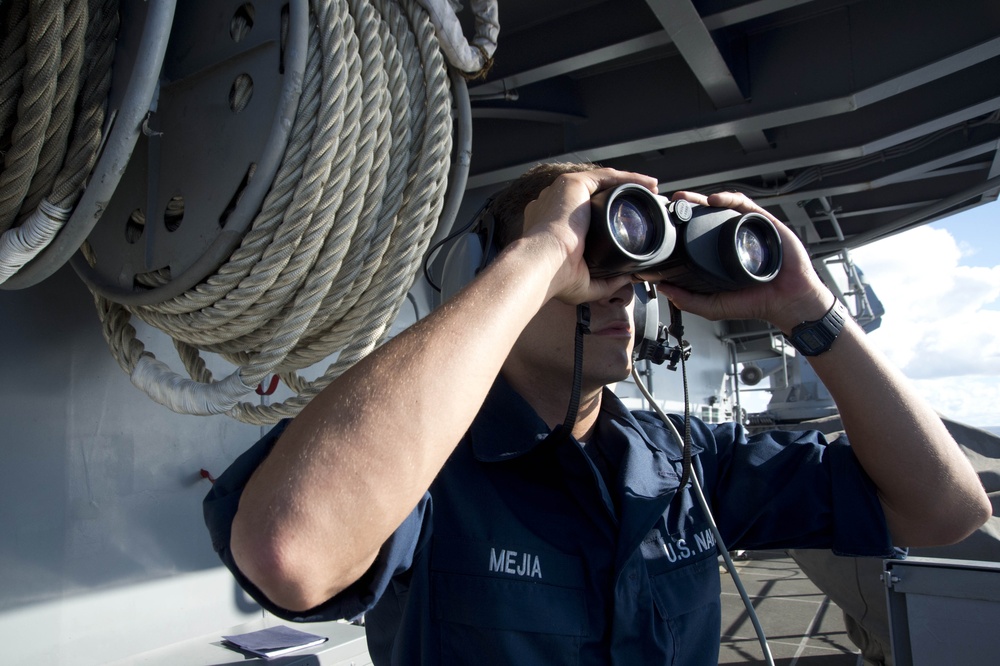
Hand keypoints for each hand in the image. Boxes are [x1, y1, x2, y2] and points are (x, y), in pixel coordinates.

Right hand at [518, 167, 657, 304]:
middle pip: (593, 195)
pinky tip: (648, 184)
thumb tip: (627, 279)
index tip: (624, 221)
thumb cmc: (556, 277)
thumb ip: (606, 282)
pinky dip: (629, 178)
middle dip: (620, 196)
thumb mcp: (585, 284)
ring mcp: (562, 192)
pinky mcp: (572, 183)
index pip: (581, 213)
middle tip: (644, 203)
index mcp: (551, 225)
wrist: (544, 264)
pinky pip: (606, 176)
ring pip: (602, 182)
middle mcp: (554, 204)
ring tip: (652, 189)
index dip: (605, 215)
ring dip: (629, 183)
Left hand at [654, 191, 831, 330]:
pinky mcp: (761, 221)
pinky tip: (714, 200)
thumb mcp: (714, 306)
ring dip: (701, 199)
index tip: (663, 225)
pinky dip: (727, 197)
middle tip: (670, 205)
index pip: (693, 236)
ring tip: (685, 199)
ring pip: (721, 206)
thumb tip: (663, 289)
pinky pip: (742, 204)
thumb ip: (688, 300)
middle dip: (686, 207)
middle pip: (704, 217)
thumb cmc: (756, 302)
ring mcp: (745, 229)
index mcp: (717, 256)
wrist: (788, 299)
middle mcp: (729, 239)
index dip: (678, 228)